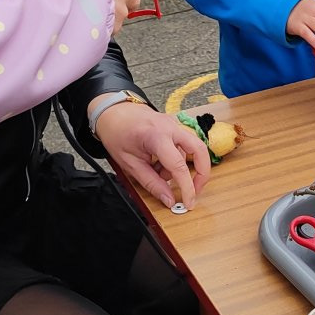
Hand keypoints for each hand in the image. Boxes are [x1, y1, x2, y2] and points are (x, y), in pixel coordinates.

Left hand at [92, 101, 211, 209]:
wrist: (112, 111)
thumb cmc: (117, 134)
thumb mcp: (129, 164)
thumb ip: (151, 183)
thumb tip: (169, 199)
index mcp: (156, 136)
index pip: (179, 165)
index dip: (187, 187)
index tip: (189, 202)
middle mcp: (170, 127)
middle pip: (200, 150)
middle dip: (202, 174)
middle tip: (194, 191)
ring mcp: (174, 124)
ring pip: (192, 149)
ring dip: (181, 167)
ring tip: (158, 171)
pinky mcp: (174, 126)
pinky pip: (183, 146)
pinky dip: (175, 159)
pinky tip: (158, 163)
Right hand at [99, 0, 138, 33]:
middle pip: (134, 0)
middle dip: (126, 3)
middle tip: (113, 5)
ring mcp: (122, 10)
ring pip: (124, 15)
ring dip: (115, 16)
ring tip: (98, 15)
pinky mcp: (116, 25)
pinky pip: (114, 28)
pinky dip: (107, 27)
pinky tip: (95, 23)